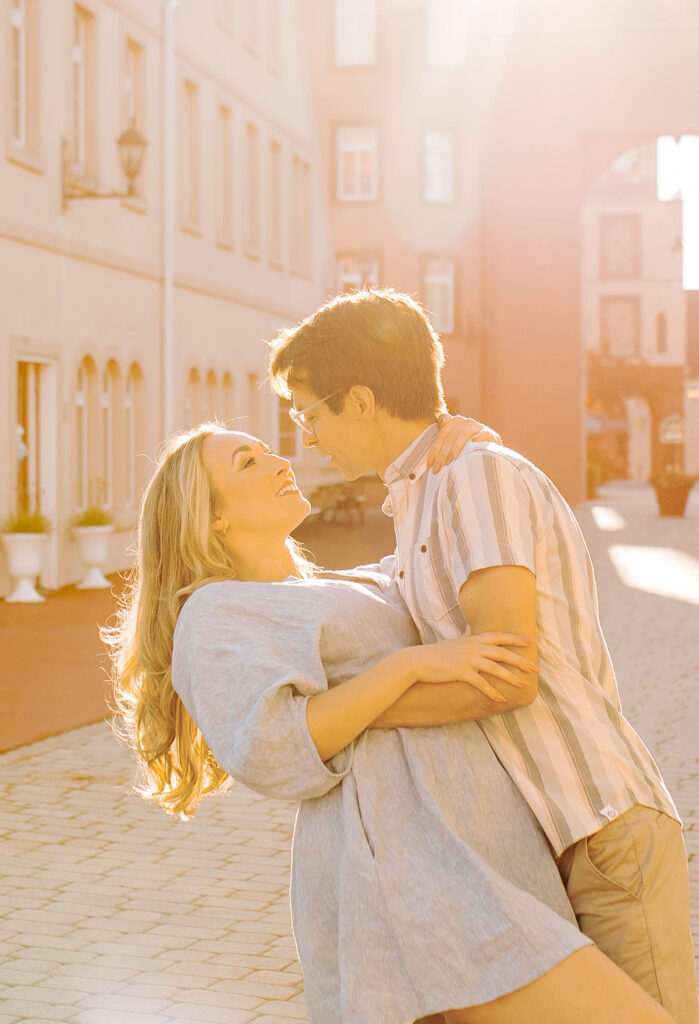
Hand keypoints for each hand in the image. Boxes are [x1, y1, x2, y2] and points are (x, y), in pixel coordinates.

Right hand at [411, 633, 536, 702]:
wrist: (420, 660)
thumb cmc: (439, 652)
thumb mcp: (456, 641)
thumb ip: (468, 636)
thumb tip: (473, 629)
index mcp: (474, 639)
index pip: (500, 637)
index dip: (516, 639)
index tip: (531, 642)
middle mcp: (474, 647)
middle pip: (503, 653)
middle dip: (521, 661)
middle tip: (535, 669)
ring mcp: (468, 660)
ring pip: (495, 668)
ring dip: (511, 678)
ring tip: (523, 685)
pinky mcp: (461, 673)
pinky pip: (481, 683)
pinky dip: (492, 691)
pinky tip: (501, 699)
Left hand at [427, 414, 502, 473]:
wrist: (491, 451)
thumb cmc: (468, 449)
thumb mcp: (454, 444)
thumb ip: (442, 441)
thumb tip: (430, 451)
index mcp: (454, 422)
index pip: (442, 433)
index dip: (435, 449)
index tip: (429, 463)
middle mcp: (465, 422)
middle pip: (450, 435)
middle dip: (442, 453)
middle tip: (437, 468)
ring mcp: (477, 427)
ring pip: (463, 434)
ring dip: (455, 448)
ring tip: (450, 462)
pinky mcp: (490, 433)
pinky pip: (484, 433)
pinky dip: (479, 436)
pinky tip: (474, 442)